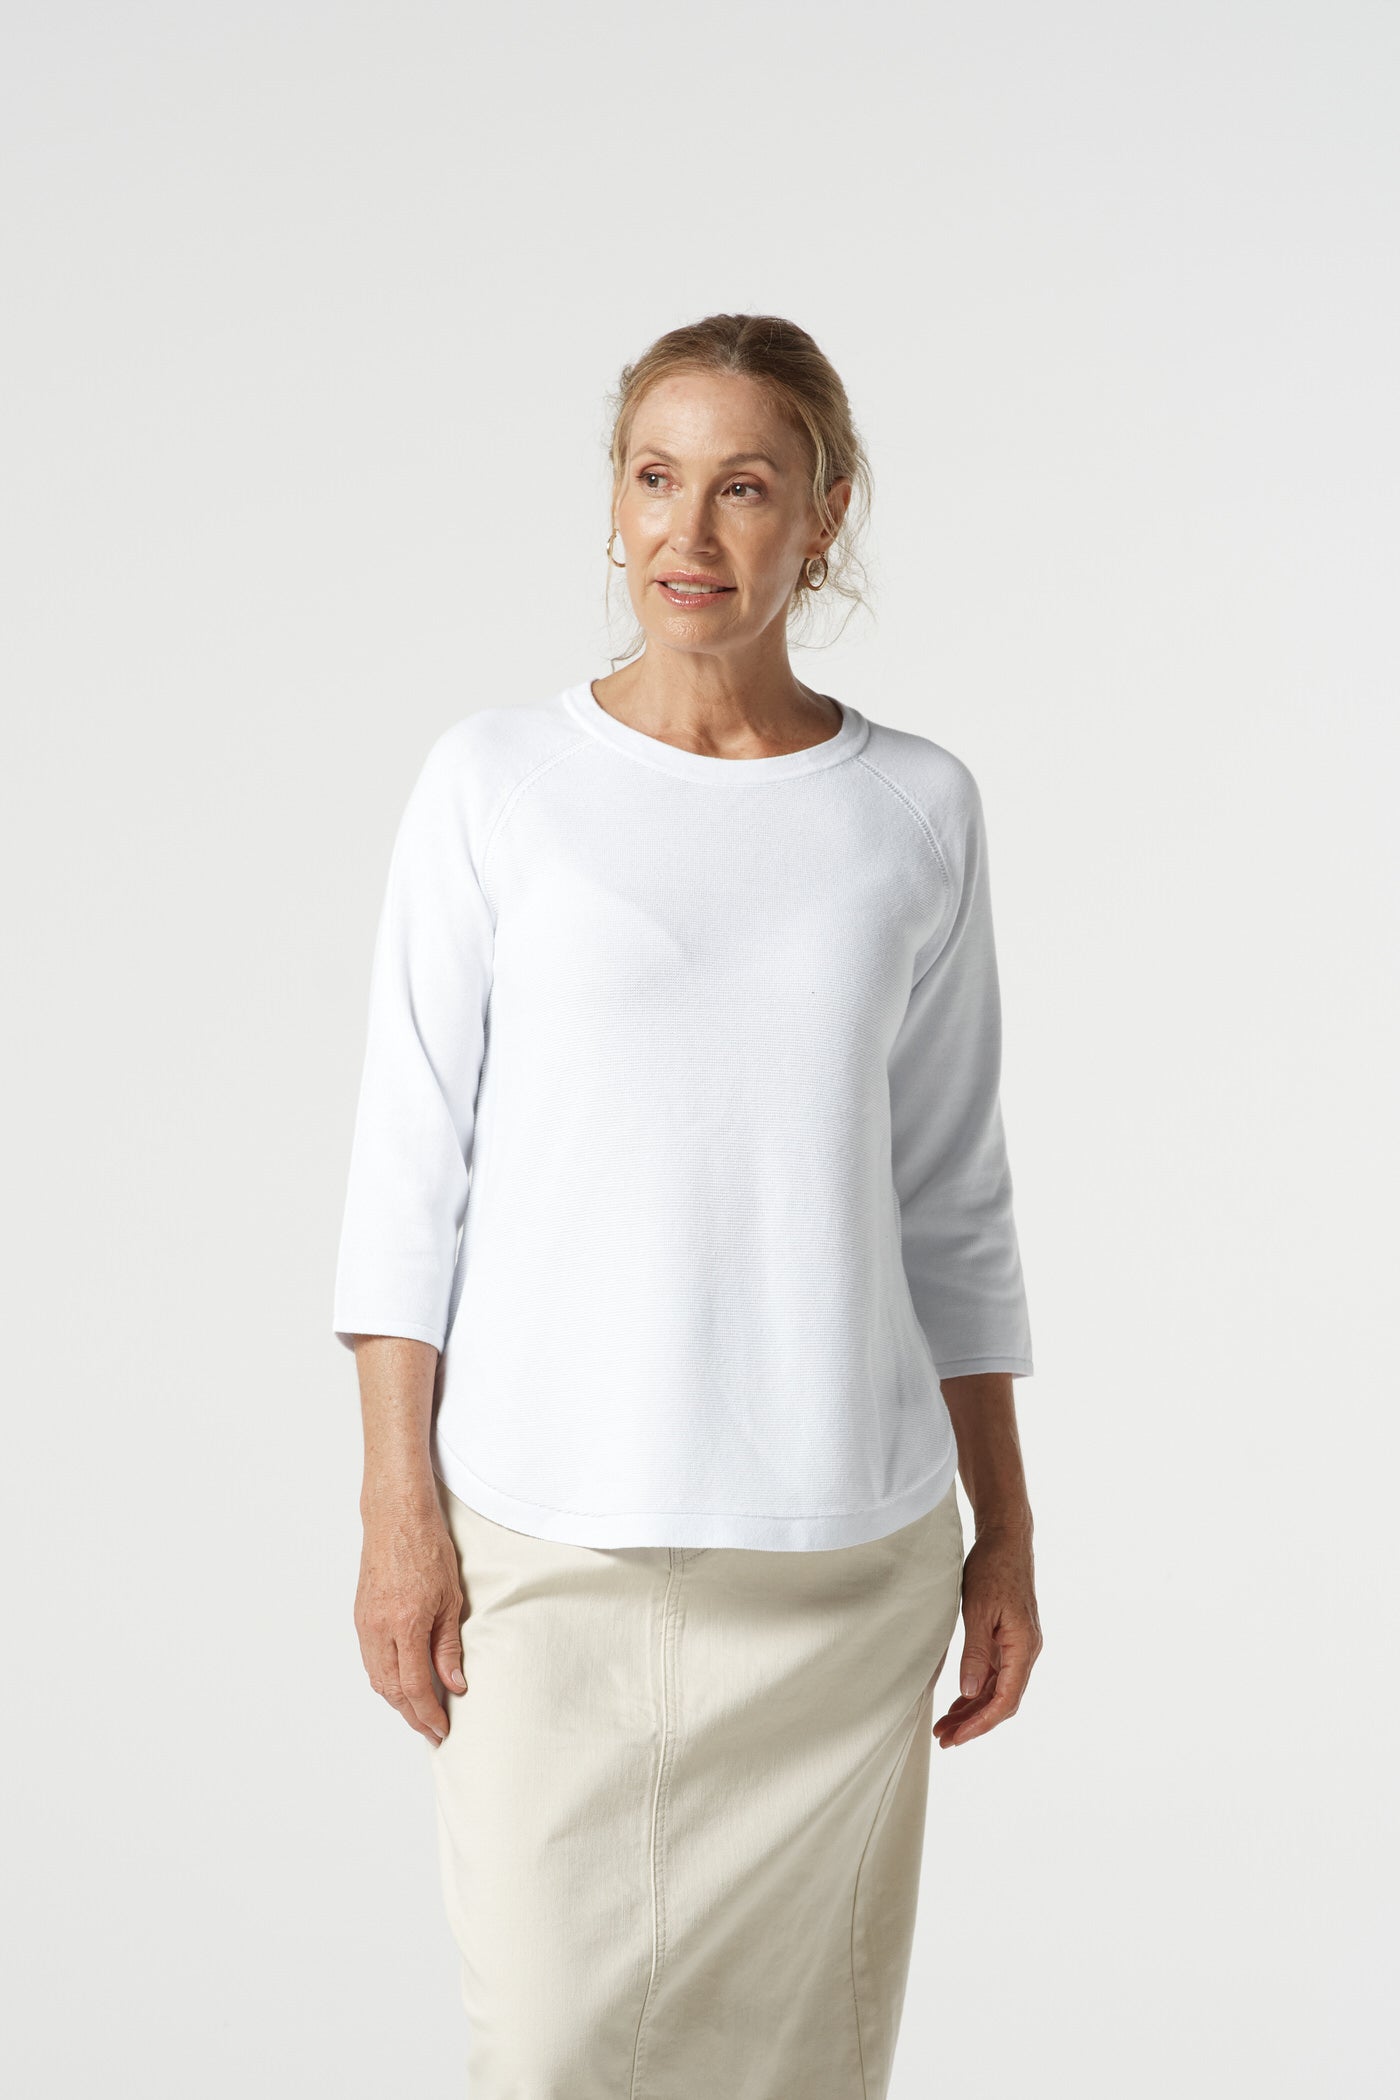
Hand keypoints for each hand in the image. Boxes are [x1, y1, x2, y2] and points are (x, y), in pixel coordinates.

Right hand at [355, 1489, 468, 1743]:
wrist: (395, 1518)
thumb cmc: (427, 1549)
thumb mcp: (450, 1599)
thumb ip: (448, 1646)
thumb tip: (454, 1685)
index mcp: (406, 1625)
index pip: (415, 1687)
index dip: (428, 1715)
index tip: (441, 1730)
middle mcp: (379, 1630)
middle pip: (391, 1691)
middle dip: (412, 1716)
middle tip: (432, 1731)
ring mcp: (365, 1624)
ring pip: (377, 1679)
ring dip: (397, 1701)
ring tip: (419, 1713)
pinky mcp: (360, 1617)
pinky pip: (370, 1661)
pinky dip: (385, 1679)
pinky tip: (401, 1683)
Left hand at [932, 1520, 1041, 1749]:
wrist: (1006, 1539)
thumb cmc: (992, 1568)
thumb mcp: (977, 1610)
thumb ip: (975, 1653)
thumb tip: (970, 1692)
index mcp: (1023, 1646)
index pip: (1005, 1699)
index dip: (981, 1723)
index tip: (957, 1737)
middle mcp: (1026, 1650)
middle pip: (1002, 1700)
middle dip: (974, 1722)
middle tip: (944, 1739)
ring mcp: (1019, 1644)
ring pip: (999, 1688)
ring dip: (973, 1709)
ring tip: (946, 1726)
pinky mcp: (1009, 1637)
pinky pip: (997, 1673)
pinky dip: (978, 1689)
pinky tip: (959, 1700)